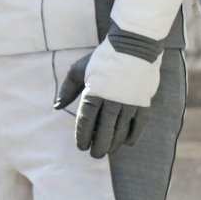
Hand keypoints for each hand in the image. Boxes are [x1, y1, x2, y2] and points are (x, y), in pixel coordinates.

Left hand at [53, 27, 163, 157]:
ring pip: (120, 131)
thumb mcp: (80, 69)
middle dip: (98, 146)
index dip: (82, 137)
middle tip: (95, 154)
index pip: (85, 122)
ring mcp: (130, 102)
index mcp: (94, 92)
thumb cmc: (103, 59)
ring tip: (108, 151)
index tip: (81, 146)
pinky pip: (139, 125)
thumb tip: (56, 106)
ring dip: (113, 144)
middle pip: (103, 131)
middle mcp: (112, 100)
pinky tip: (126, 141)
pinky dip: (132, 136)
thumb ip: (67, 89)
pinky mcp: (143, 102)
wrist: (134, 45)